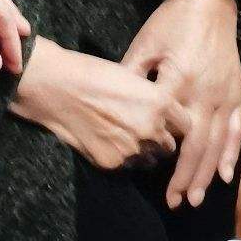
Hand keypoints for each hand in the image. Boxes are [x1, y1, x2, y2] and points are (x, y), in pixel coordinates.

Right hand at [8, 39, 181, 168]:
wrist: (54, 86)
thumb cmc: (90, 73)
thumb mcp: (132, 77)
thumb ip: (154, 99)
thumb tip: (165, 116)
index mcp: (161, 102)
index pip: (186, 125)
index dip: (176, 124)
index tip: (168, 123)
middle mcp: (152, 128)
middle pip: (170, 146)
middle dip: (160, 140)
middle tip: (143, 130)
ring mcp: (132, 148)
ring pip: (150, 160)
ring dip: (143, 152)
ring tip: (123, 136)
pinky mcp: (112, 163)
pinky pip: (127, 167)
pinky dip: (122, 158)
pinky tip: (107, 141)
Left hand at [121, 0, 240, 207]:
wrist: (210, 0)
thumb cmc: (173, 21)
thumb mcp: (145, 43)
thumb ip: (133, 75)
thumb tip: (117, 103)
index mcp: (180, 82)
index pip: (170, 130)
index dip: (163, 158)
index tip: (153, 179)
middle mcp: (206, 94)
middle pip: (197, 146)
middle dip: (187, 177)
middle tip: (177, 203)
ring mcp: (225, 95)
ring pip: (218, 143)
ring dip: (207, 173)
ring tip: (196, 198)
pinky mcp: (238, 92)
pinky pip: (238, 128)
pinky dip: (232, 153)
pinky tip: (225, 175)